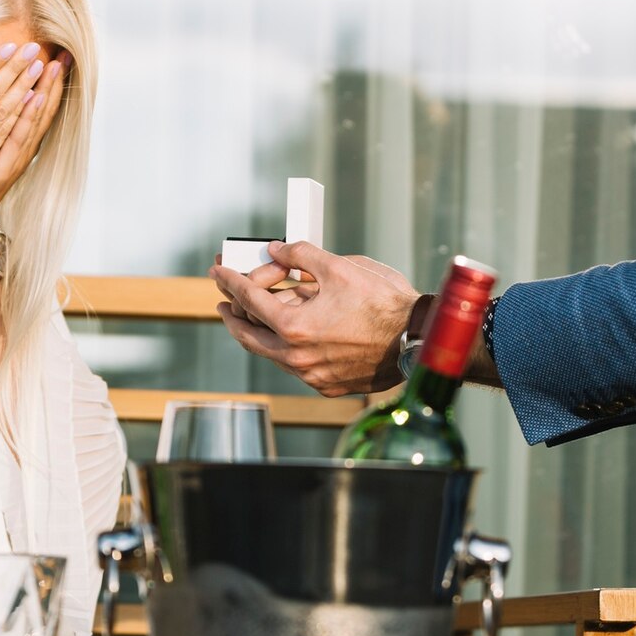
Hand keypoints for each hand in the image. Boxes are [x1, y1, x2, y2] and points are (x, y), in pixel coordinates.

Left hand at [210, 241, 417, 395]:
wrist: (418, 338)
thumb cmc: (384, 303)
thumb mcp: (341, 267)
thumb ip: (301, 254)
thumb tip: (276, 249)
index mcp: (295, 328)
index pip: (248, 300)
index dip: (230, 280)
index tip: (218, 269)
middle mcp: (297, 358)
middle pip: (249, 336)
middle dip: (233, 315)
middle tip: (225, 300)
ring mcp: (311, 376)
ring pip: (271, 353)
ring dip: (260, 331)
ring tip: (257, 313)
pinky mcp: (327, 386)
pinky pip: (294, 365)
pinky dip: (286, 346)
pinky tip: (291, 332)